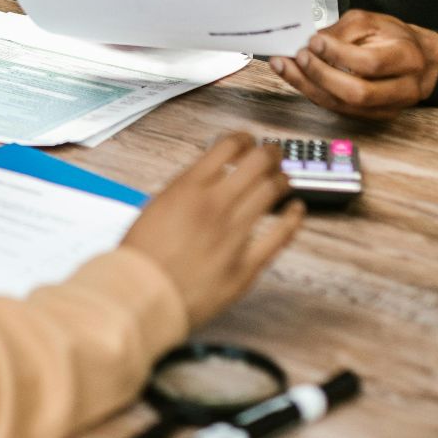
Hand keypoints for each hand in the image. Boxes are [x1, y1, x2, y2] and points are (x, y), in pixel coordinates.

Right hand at [120, 132, 305, 327]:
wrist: (140, 297)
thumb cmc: (140, 259)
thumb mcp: (154, 207)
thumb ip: (184, 191)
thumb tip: (207, 181)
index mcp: (188, 188)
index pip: (227, 146)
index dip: (243, 139)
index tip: (247, 141)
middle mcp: (214, 205)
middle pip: (257, 163)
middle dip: (269, 153)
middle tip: (273, 154)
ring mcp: (233, 234)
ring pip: (271, 192)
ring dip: (281, 179)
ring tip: (283, 178)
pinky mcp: (246, 265)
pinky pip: (280, 235)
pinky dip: (293, 218)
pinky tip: (297, 209)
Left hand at [270, 10, 437, 120]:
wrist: (418, 60)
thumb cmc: (394, 37)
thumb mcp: (372, 21)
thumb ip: (343, 30)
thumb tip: (312, 43)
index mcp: (407, 58)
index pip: (370, 63)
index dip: (339, 54)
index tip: (314, 41)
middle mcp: (403, 89)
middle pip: (357, 93)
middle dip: (321, 75)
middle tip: (299, 57)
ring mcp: (388, 108)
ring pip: (344, 106)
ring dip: (309, 87)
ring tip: (286, 67)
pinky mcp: (373, 117)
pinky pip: (339, 110)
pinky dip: (314, 94)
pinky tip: (297, 79)